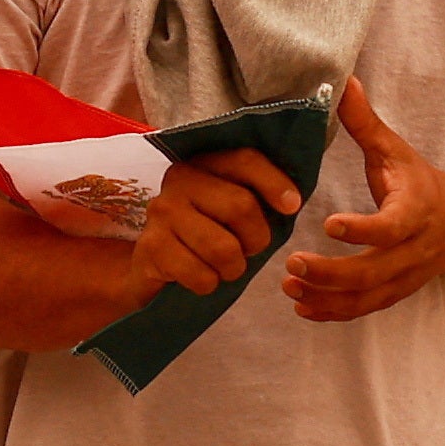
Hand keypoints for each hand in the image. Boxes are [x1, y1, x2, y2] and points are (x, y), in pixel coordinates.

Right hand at [122, 147, 301, 301]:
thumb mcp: (229, 208)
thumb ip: (256, 197)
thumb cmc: (204, 234)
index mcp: (204, 163)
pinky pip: (201, 275)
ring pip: (223, 248)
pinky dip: (209, 284)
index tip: (292, 207)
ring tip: (226, 267)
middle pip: (240, 206)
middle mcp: (179, 179)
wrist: (152, 265)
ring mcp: (162, 212)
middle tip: (250, 250)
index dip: (274, 183)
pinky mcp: (152, 247)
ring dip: (234, 268)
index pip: (245, 161)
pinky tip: (200, 276)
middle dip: (256, 239)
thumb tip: (292, 201)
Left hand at [285, 79, 444, 320]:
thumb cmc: (420, 183)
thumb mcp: (396, 150)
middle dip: (332, 272)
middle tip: (292, 262)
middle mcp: (414, 249)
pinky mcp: (395, 292)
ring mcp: (406, 276)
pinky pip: (365, 309)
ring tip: (289, 287)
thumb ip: (366, 122)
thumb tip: (342, 80)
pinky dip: (334, 312)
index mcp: (416, 210)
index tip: (329, 224)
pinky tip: (302, 306)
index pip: (392, 226)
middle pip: (374, 271)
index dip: (364, 229)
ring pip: (367, 296)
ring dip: (327, 297)